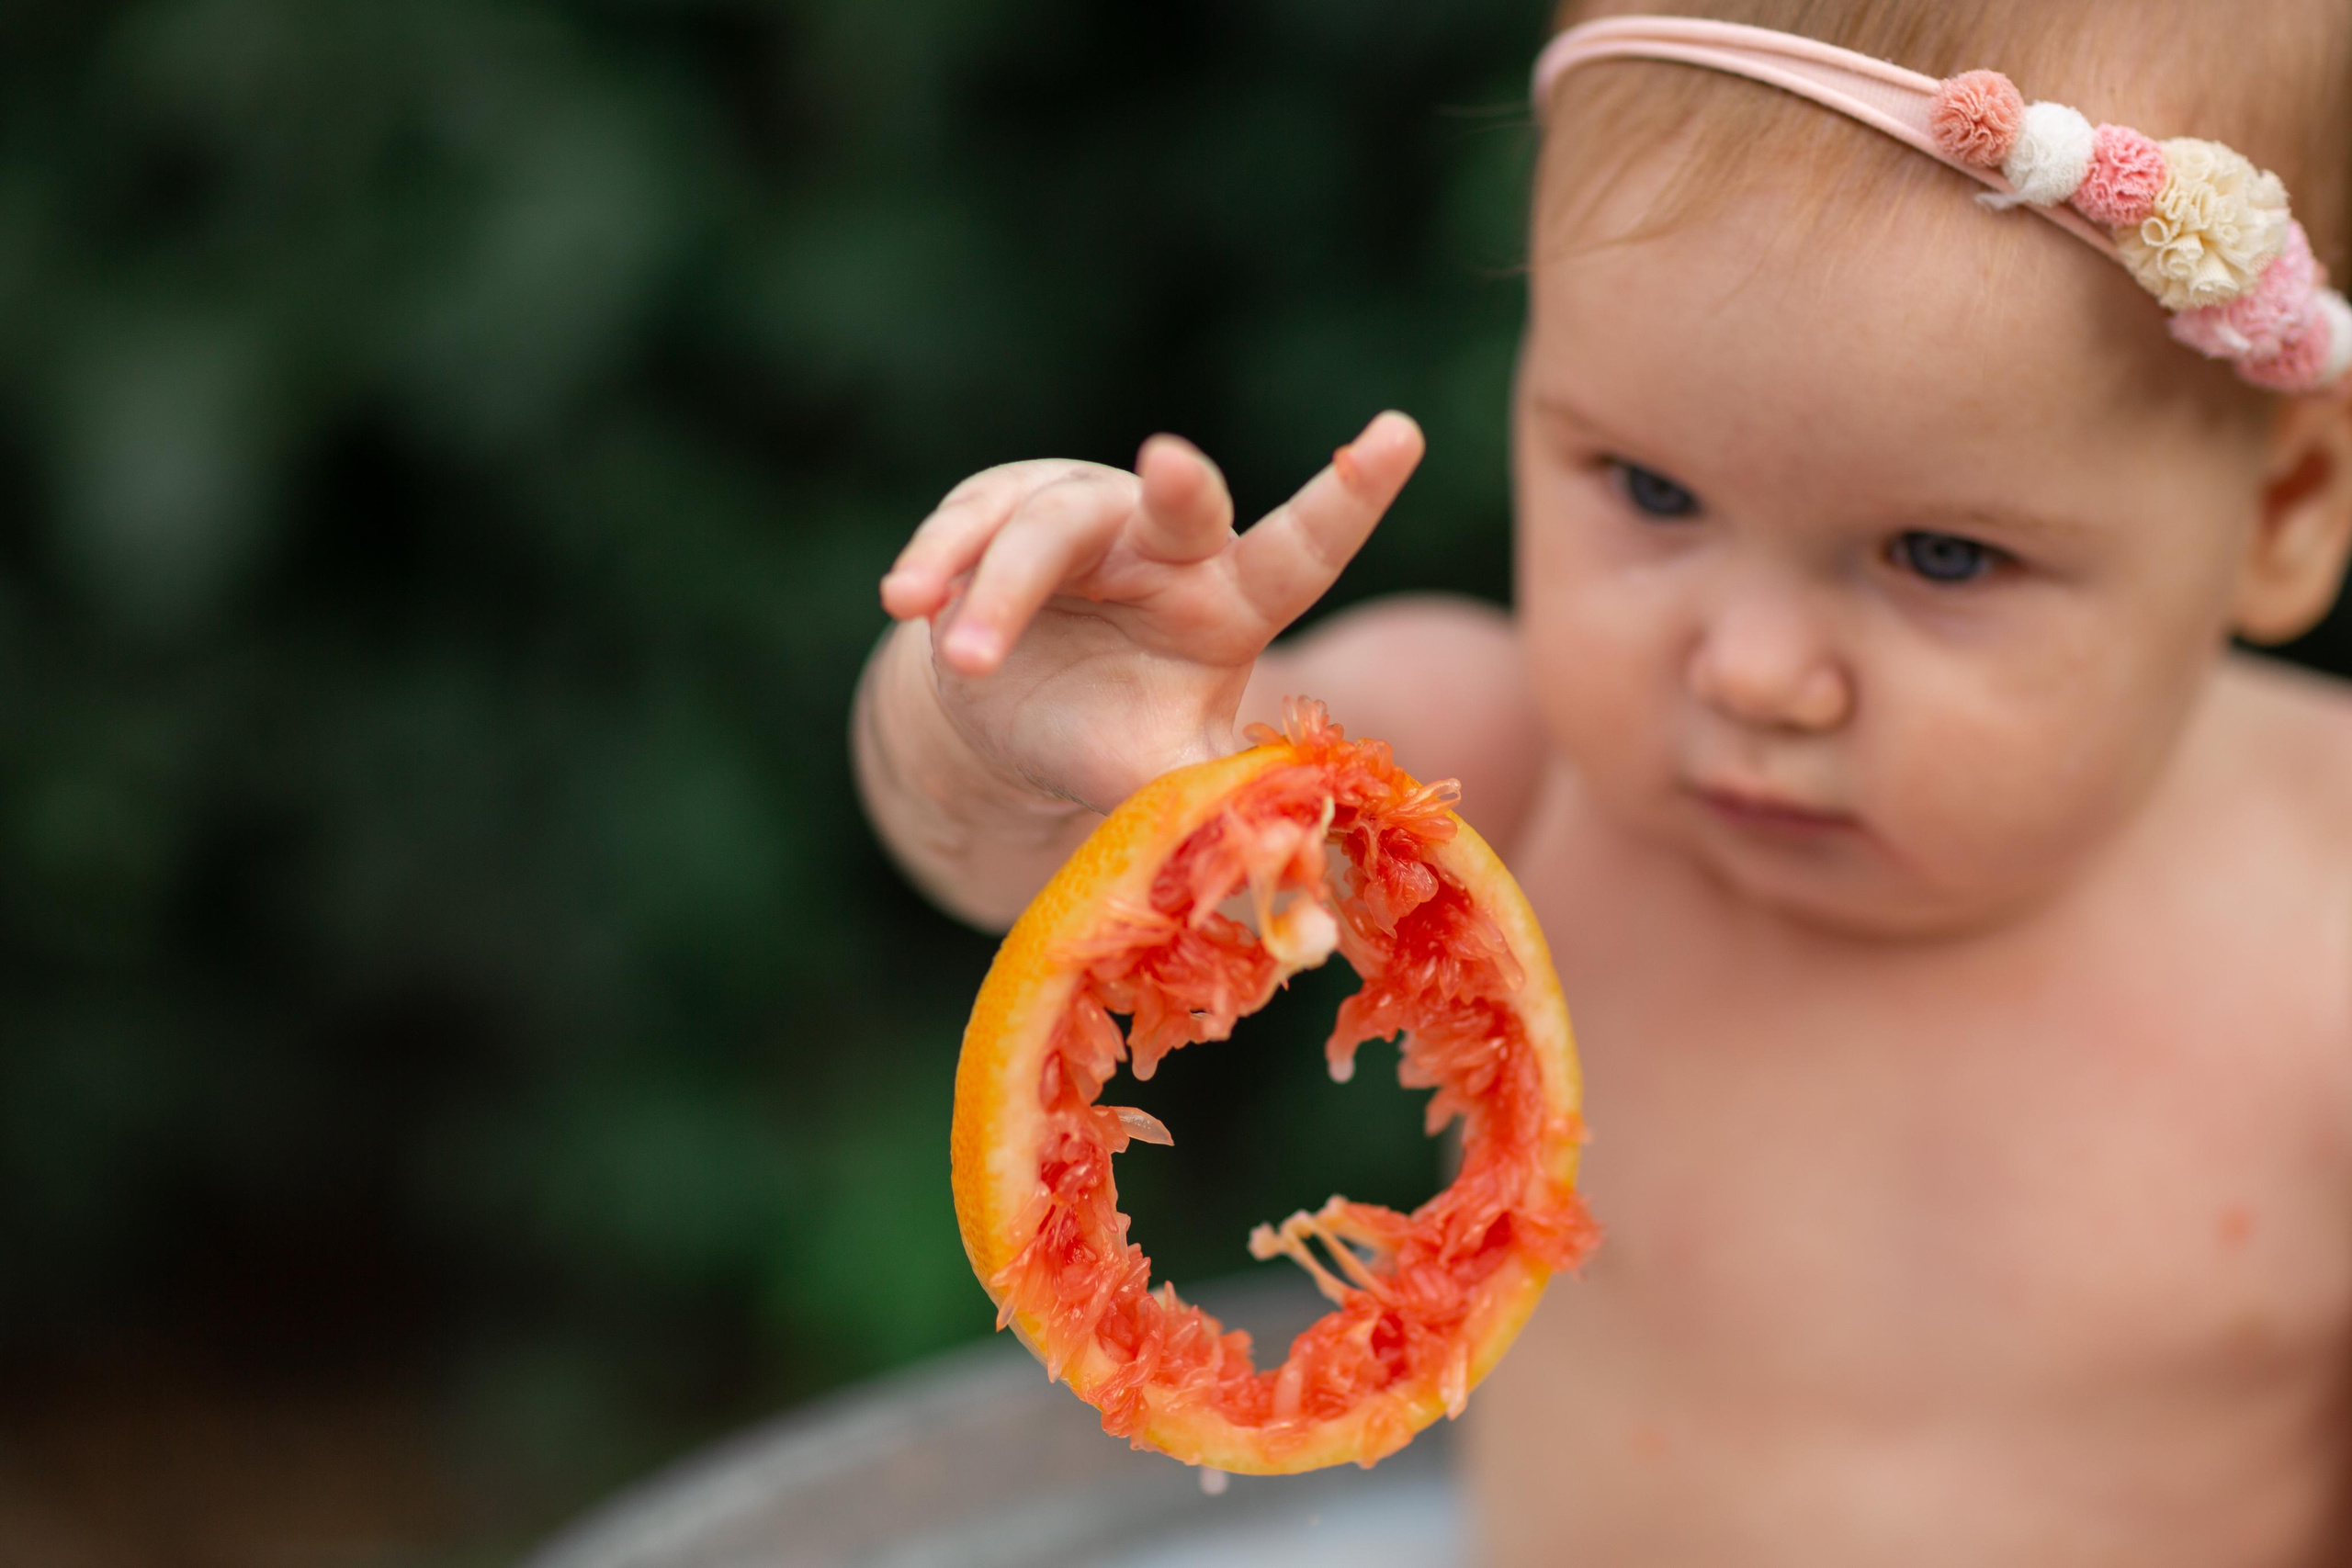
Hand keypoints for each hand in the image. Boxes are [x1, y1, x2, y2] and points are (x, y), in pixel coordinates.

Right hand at [878, 411, 1424, 813]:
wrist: (1007, 714)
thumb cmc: (1113, 736)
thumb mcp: (1169, 772)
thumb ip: (1221, 811)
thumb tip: (1298, 906)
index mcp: (1230, 600)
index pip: (1303, 549)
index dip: (1350, 496)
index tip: (1401, 434)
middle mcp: (1163, 542)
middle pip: (1177, 506)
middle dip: (1179, 484)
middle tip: (1167, 466)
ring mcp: (1076, 516)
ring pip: (1045, 531)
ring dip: (1000, 593)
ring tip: (968, 660)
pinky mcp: (991, 510)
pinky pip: (962, 527)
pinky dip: (935, 564)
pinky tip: (905, 601)